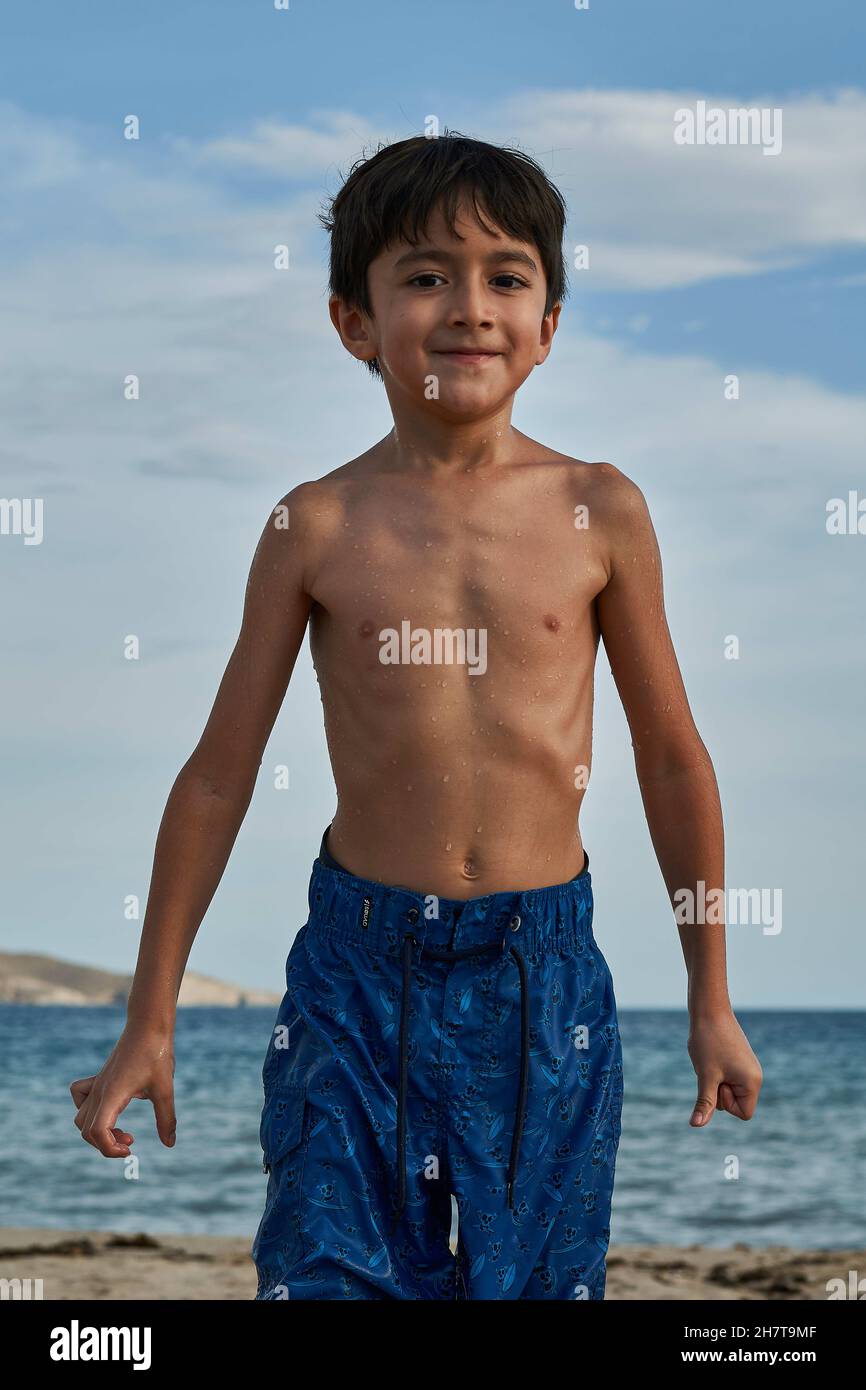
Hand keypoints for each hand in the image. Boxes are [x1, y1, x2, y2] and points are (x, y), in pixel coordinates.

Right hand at [70, 1024, 176, 1156]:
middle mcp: (99, 1091)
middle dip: (106, 1144)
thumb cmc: (157, 1053)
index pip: (96, 1132)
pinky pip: (79, 1095)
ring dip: (97, 1131)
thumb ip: (166, 1118)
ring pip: (80, 1117)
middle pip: (86, 1130)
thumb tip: (169, 1144)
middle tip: (131, 1140)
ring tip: (122, 1130)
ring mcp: (97, 1083)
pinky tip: (109, 1107)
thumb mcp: (165, 1089)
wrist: (149, 1024)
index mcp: (112, 1094)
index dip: (109, 1149)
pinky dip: (87, 1108)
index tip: (130, 1149)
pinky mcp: (100, 1077)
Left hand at [687, 1011, 761, 1125]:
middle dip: (719, 1090)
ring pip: (727, 1090)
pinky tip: (712, 1055)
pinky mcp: (739, 1060)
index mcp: (753, 1082)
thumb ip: (705, 1103)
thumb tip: (696, 1125)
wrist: (709, 1010)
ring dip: (715, 1080)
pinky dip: (715, 1072)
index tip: (717, 1083)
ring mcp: (747, 1067)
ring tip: (711, 1059)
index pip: (744, 1114)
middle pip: (734, 1103)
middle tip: (712, 1067)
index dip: (726, 1104)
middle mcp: (755, 1076)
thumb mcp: (705, 1076)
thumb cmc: (708, 1042)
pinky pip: (725, 1077)